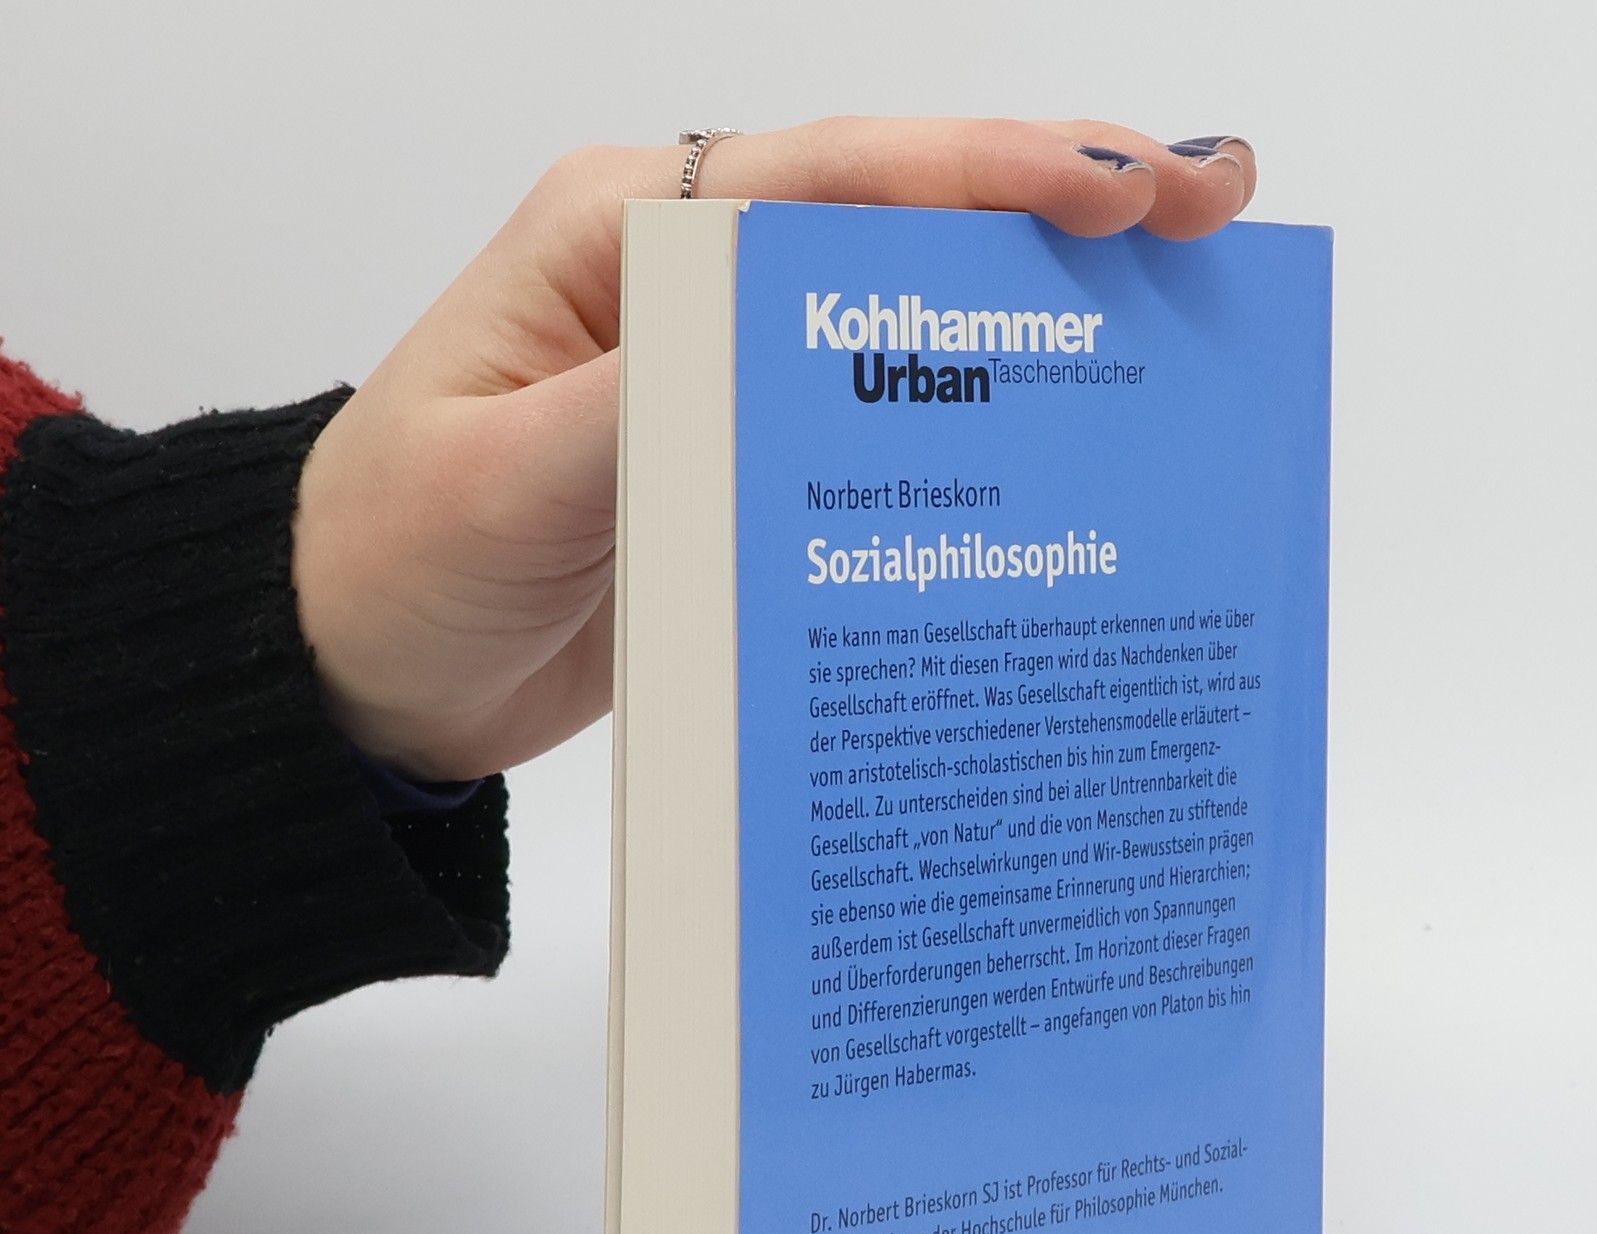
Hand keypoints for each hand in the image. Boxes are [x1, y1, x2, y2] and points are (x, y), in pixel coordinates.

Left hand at [292, 119, 1257, 779]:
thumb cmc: (398, 559)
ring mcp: (729, 381)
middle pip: (901, 225)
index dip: (985, 173)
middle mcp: (691, 289)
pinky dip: (979, 426)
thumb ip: (639, 407)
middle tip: (1212, 209)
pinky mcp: (749, 471)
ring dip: (1041, 315)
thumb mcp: (502, 483)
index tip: (1121, 185)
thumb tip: (780, 350)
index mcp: (625, 240)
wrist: (363, 676)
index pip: (831, 179)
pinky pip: (883, 433)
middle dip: (1059, 209)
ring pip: (912, 323)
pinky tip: (1068, 442)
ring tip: (1180, 311)